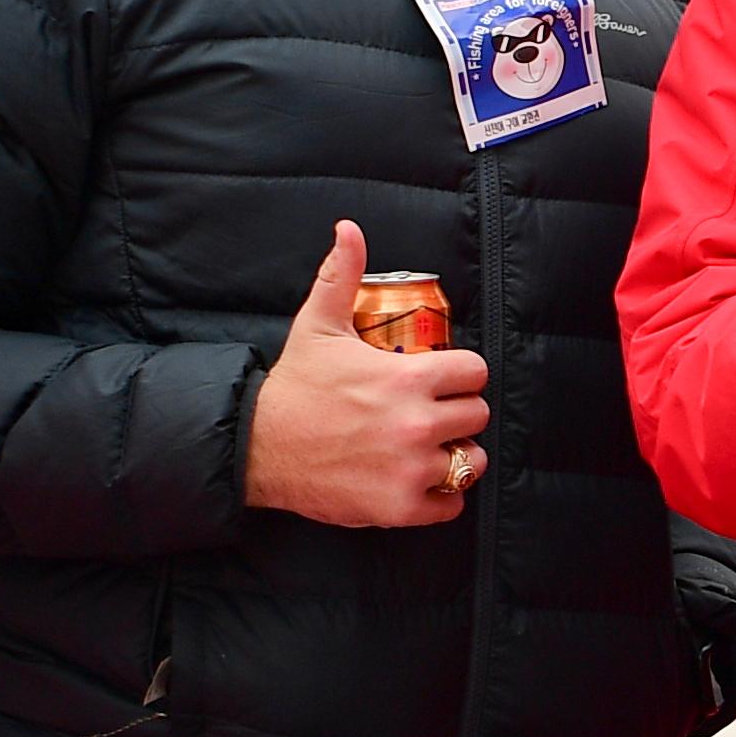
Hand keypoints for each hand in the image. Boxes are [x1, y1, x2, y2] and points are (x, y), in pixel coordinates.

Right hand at [245, 220, 493, 525]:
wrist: (258, 448)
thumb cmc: (294, 387)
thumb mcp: (318, 326)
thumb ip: (342, 275)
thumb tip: (348, 229)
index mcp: (408, 378)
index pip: (475, 372)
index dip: (461, 374)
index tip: (441, 381)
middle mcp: (417, 425)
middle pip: (477, 415)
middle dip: (458, 413)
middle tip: (430, 414)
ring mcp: (411, 469)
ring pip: (471, 461)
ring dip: (456, 455)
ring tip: (429, 448)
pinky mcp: (400, 507)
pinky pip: (451, 505)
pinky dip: (441, 497)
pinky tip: (418, 481)